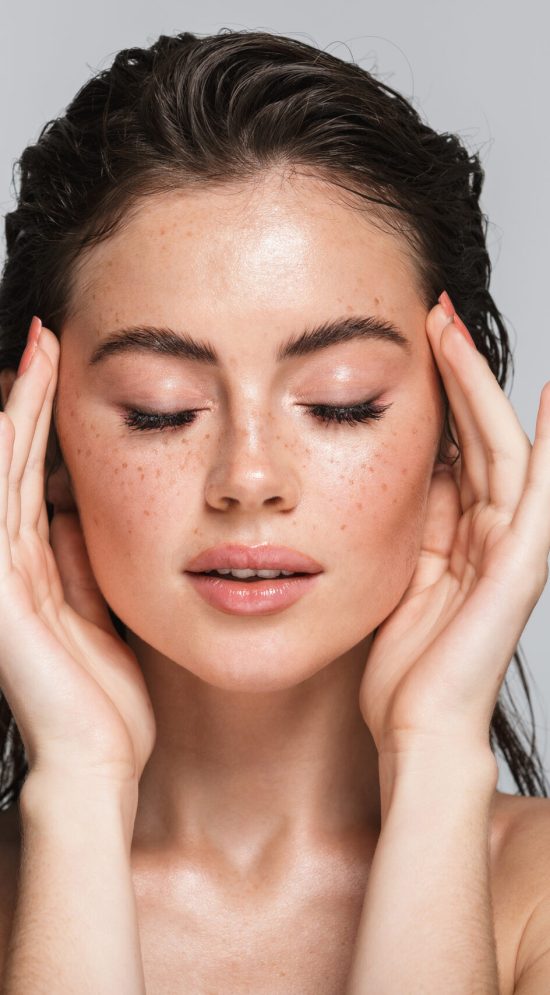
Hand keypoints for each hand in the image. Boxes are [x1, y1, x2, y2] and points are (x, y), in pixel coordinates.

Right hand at [0, 320, 155, 790]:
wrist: (96, 758)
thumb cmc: (104, 700)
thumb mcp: (99, 610)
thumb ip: (80, 563)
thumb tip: (77, 513)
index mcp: (38, 568)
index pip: (38, 478)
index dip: (45, 424)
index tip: (62, 373)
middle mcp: (11, 561)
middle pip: (18, 462)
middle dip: (30, 400)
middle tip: (46, 341)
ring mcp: (1, 572)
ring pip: (5, 472)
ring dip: (20, 411)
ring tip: (37, 355)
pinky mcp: (0, 587)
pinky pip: (3, 508)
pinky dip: (7, 457)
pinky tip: (14, 414)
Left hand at [358, 298, 549, 764]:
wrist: (415, 728)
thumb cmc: (402, 664)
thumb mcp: (396, 572)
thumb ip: (410, 522)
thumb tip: (406, 468)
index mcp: (459, 531)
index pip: (456, 445)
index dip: (440, 392)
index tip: (413, 340)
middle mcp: (492, 531)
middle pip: (481, 434)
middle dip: (459, 373)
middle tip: (435, 314)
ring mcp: (510, 548)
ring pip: (505, 449)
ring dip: (480, 390)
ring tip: (454, 333)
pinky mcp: (518, 568)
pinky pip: (537, 496)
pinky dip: (548, 447)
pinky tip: (547, 402)